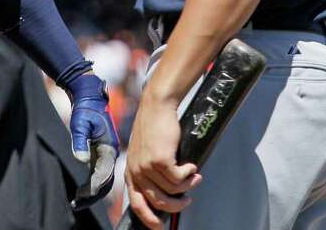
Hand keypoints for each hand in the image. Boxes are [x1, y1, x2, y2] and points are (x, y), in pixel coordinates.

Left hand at [66, 74, 120, 209]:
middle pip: (106, 180)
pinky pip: (99, 172)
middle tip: (77, 203)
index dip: (94, 187)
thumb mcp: (80, 122)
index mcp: (109, 147)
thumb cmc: (85, 107)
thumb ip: (80, 141)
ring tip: (78, 201)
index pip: (104, 173)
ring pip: (103, 178)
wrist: (90, 95)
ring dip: (92, 191)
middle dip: (93, 194)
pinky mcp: (101, 152)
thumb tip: (81, 160)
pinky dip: (92, 183)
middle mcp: (110, 152)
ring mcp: (106, 153)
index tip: (83, 196)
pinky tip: (82, 191)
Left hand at [124, 90, 201, 229]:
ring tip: (194, 177)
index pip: (137, 204)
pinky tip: (191, 166)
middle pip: (159, 202)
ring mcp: (147, 166)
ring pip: (173, 190)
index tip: (160, 227)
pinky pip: (180, 179)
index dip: (149, 219)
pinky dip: (189, 175)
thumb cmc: (153, 129)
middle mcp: (136, 171)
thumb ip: (150, 173)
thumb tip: (167, 194)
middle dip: (177, 205)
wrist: (156, 107)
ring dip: (188, 186)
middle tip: (188, 199)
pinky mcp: (160, 160)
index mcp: (131, 172)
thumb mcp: (145, 153)